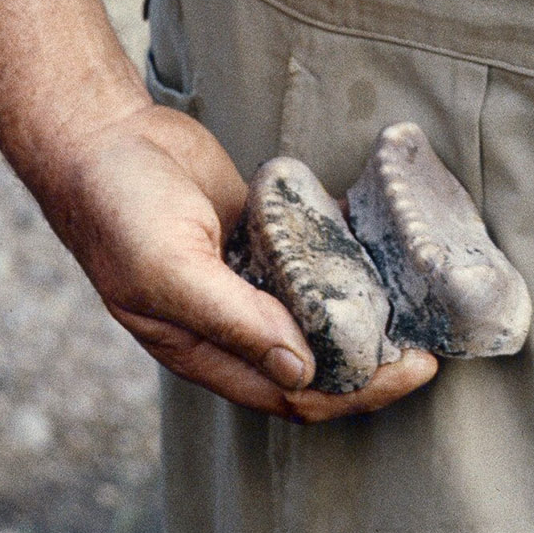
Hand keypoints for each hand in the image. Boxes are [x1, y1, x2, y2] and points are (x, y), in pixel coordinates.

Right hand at [40, 99, 436, 423]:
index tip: (415, 369)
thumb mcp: (170, 271)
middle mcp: (231, 325)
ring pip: (320, 314)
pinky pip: (315, 259)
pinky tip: (387, 251)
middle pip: (317, 362)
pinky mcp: (260, 237)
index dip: (357, 392)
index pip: (294, 393)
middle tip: (432, 341)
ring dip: (368, 315)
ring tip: (421, 302)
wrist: (100, 138)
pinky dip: (349, 260)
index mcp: (205, 351)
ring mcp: (248, 280)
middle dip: (375, 362)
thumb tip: (301, 369)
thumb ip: (233, 321)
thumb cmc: (119, 211)